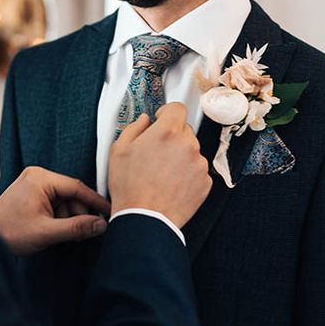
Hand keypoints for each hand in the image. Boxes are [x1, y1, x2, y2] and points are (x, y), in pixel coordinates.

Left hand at [0, 167, 110, 255]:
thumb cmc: (8, 232)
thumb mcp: (47, 232)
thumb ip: (76, 228)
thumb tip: (100, 225)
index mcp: (40, 178)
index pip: (76, 187)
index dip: (94, 202)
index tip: (108, 213)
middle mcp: (38, 176)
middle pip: (72, 194)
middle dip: (78, 215)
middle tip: (81, 234)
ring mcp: (34, 184)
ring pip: (65, 201)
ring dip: (68, 219)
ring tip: (62, 235)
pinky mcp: (32, 194)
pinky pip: (55, 203)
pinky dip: (59, 218)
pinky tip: (56, 230)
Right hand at [108, 102, 210, 226]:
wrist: (145, 217)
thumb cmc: (130, 187)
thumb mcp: (119, 150)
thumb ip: (134, 128)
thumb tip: (144, 121)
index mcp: (167, 132)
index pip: (177, 108)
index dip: (167, 112)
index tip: (162, 119)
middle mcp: (187, 144)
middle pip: (184, 129)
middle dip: (171, 136)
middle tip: (156, 151)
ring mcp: (199, 164)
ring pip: (191, 150)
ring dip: (180, 156)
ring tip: (161, 172)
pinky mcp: (205, 182)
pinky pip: (197, 170)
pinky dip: (187, 173)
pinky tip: (170, 183)